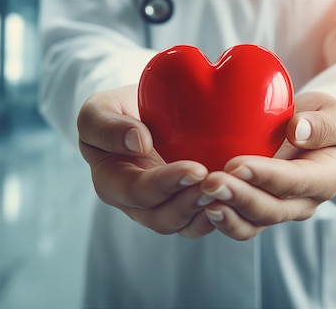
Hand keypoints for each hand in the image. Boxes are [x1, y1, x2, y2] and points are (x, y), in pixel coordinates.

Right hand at [77, 85, 214, 238]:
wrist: (138, 115)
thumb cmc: (115, 112)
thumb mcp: (98, 110)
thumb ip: (107, 126)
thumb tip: (138, 143)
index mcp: (111, 182)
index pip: (138, 191)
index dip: (167, 184)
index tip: (195, 168)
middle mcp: (137, 204)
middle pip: (162, 218)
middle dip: (190, 203)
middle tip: (216, 183)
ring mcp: (162, 207)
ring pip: (185, 225)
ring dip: (207, 211)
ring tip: (229, 192)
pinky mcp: (186, 205)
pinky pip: (202, 220)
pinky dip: (220, 213)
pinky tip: (237, 195)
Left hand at [198, 91, 335, 240]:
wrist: (308, 134)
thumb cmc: (322, 121)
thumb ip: (325, 125)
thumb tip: (298, 132)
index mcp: (324, 179)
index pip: (295, 182)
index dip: (266, 177)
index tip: (236, 164)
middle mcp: (302, 203)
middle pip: (270, 210)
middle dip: (239, 198)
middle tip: (210, 182)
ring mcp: (277, 210)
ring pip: (252, 224)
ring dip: (226, 213)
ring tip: (201, 197)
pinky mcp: (255, 211)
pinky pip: (238, 223)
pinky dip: (219, 218)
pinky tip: (198, 204)